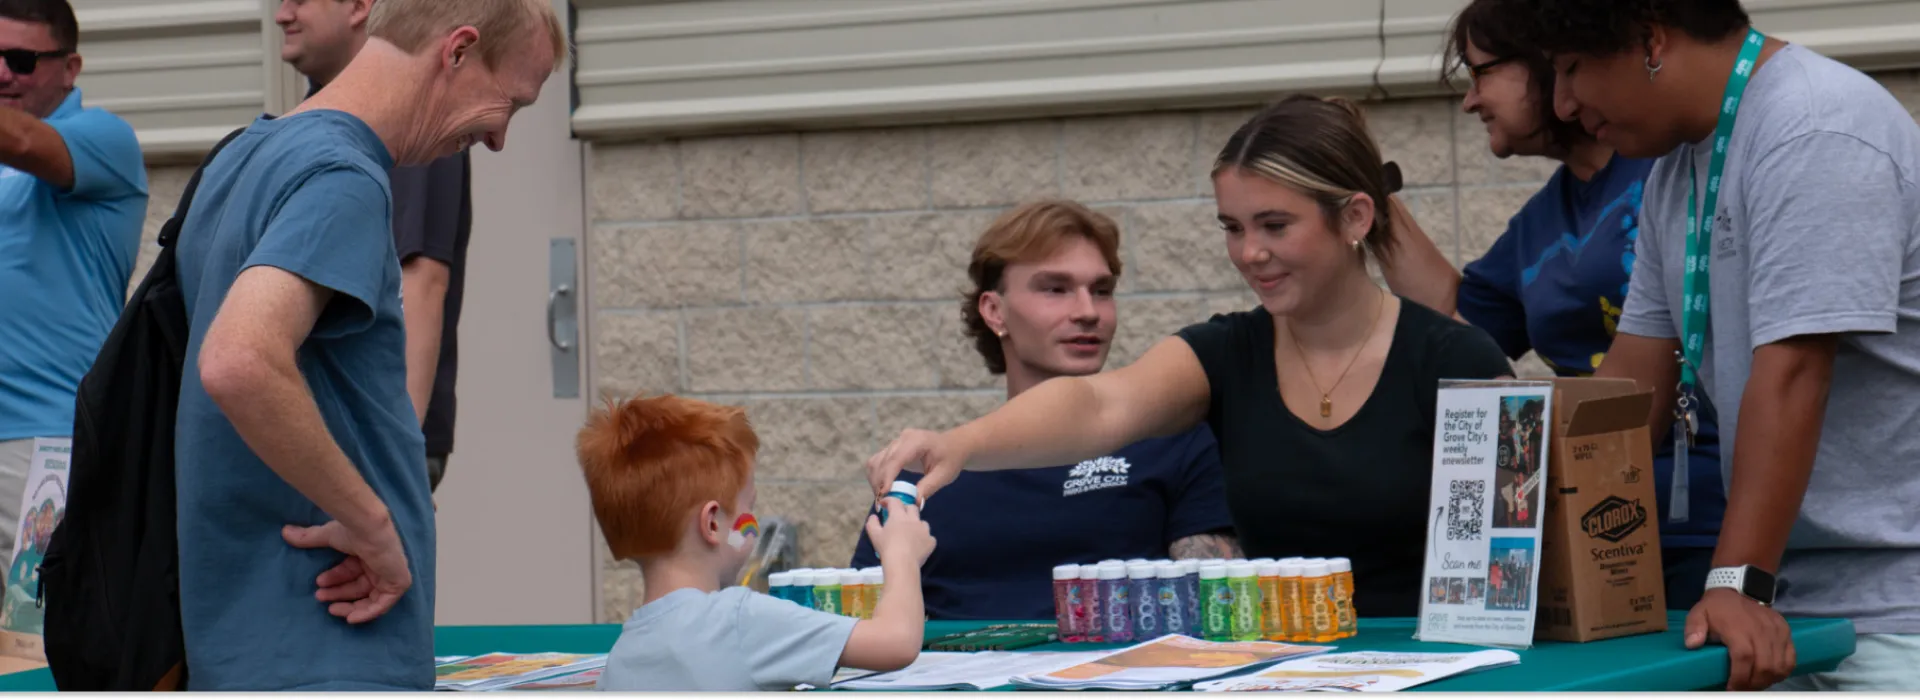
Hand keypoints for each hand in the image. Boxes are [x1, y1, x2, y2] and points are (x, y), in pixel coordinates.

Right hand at [283, 516, 413, 623]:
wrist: (368, 530)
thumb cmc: (352, 531)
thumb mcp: (327, 536)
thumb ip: (308, 537)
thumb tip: (285, 532)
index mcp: (368, 553)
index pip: (352, 571)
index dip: (335, 579)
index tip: (318, 583)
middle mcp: (381, 564)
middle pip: (359, 586)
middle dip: (339, 593)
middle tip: (320, 597)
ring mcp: (391, 574)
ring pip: (370, 598)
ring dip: (350, 605)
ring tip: (331, 609)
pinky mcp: (399, 583)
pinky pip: (383, 605)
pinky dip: (367, 613)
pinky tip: (350, 618)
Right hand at [864, 497, 934, 566]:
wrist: (902, 564)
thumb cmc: (887, 548)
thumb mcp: (874, 535)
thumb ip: (872, 523)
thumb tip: (874, 516)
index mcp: (899, 516)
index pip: (895, 501)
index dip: (888, 501)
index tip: (884, 505)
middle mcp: (914, 520)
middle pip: (912, 508)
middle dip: (905, 509)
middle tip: (898, 517)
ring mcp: (924, 530)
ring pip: (922, 522)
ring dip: (916, 524)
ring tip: (911, 532)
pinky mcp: (931, 541)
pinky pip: (928, 537)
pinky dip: (923, 539)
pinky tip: (918, 545)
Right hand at [865, 428, 966, 501]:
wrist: (954, 445)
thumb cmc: (951, 459)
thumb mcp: (944, 475)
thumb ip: (928, 487)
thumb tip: (912, 503)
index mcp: (917, 441)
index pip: (895, 459)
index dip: (886, 477)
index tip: (883, 495)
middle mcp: (903, 439)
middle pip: (882, 461)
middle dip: (879, 483)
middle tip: (881, 503)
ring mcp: (896, 442)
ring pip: (876, 461)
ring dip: (875, 480)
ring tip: (881, 497)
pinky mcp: (892, 448)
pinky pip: (878, 461)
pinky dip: (876, 476)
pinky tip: (882, 489)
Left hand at [1685, 587, 1794, 689]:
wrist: (1740, 588)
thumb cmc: (1718, 607)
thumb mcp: (1699, 612)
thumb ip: (1694, 628)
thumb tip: (1692, 644)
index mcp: (1738, 627)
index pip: (1744, 658)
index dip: (1740, 677)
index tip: (1732, 688)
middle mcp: (1760, 630)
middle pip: (1764, 666)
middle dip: (1753, 684)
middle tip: (1742, 689)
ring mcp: (1776, 631)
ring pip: (1779, 665)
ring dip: (1768, 680)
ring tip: (1754, 684)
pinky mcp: (1786, 631)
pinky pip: (1790, 658)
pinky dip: (1782, 671)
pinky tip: (1770, 676)